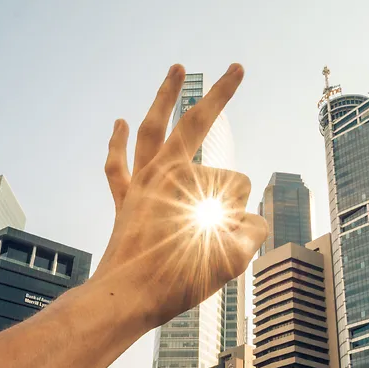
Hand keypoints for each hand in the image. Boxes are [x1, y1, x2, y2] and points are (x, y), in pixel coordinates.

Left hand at [98, 63, 266, 326]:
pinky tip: (121, 122)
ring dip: (165, 95)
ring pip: (153, 129)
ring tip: (177, 68)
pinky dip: (118, 143)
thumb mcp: (230, 260)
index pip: (234, 184)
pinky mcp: (125, 200)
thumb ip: (249, 231)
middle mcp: (166, 173)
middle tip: (235, 68)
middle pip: (196, 122)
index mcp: (194, 185)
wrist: (126, 298)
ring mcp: (142, 183)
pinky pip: (118, 165)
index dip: (238, 216)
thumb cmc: (176, 281)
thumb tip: (248, 220)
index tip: (226, 243)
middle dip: (220, 94)